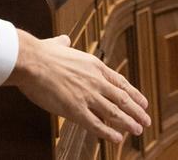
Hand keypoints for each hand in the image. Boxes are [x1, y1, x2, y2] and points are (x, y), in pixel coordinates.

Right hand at [6, 32, 150, 144]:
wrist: (31, 61)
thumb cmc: (41, 53)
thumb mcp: (58, 44)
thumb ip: (64, 43)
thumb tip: (65, 39)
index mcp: (94, 65)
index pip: (120, 82)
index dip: (134, 94)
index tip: (143, 102)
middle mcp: (95, 81)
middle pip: (122, 98)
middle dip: (136, 111)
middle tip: (146, 120)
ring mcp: (87, 96)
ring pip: (114, 112)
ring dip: (128, 122)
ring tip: (138, 130)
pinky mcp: (75, 109)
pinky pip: (96, 124)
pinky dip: (109, 133)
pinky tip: (118, 138)